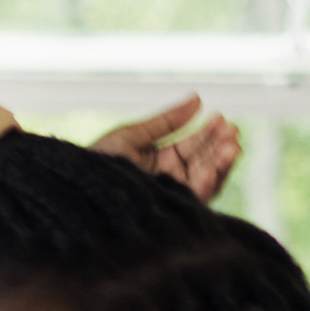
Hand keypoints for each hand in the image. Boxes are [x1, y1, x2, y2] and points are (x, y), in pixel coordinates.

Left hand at [90, 94, 243, 206]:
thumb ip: (166, 120)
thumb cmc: (96, 163)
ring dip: (221, 163)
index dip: (208, 131)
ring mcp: (171, 195)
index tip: (220, 116)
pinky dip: (205, 185)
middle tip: (232, 131)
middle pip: (204, 160)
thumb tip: (198, 98)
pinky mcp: (170, 212)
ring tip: (232, 147)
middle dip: (220, 145)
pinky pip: (195, 200)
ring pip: (206, 180)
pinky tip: (210, 170)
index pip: (193, 144)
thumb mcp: (132, 136)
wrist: (77, 192)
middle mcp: (170, 179)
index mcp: (161, 159)